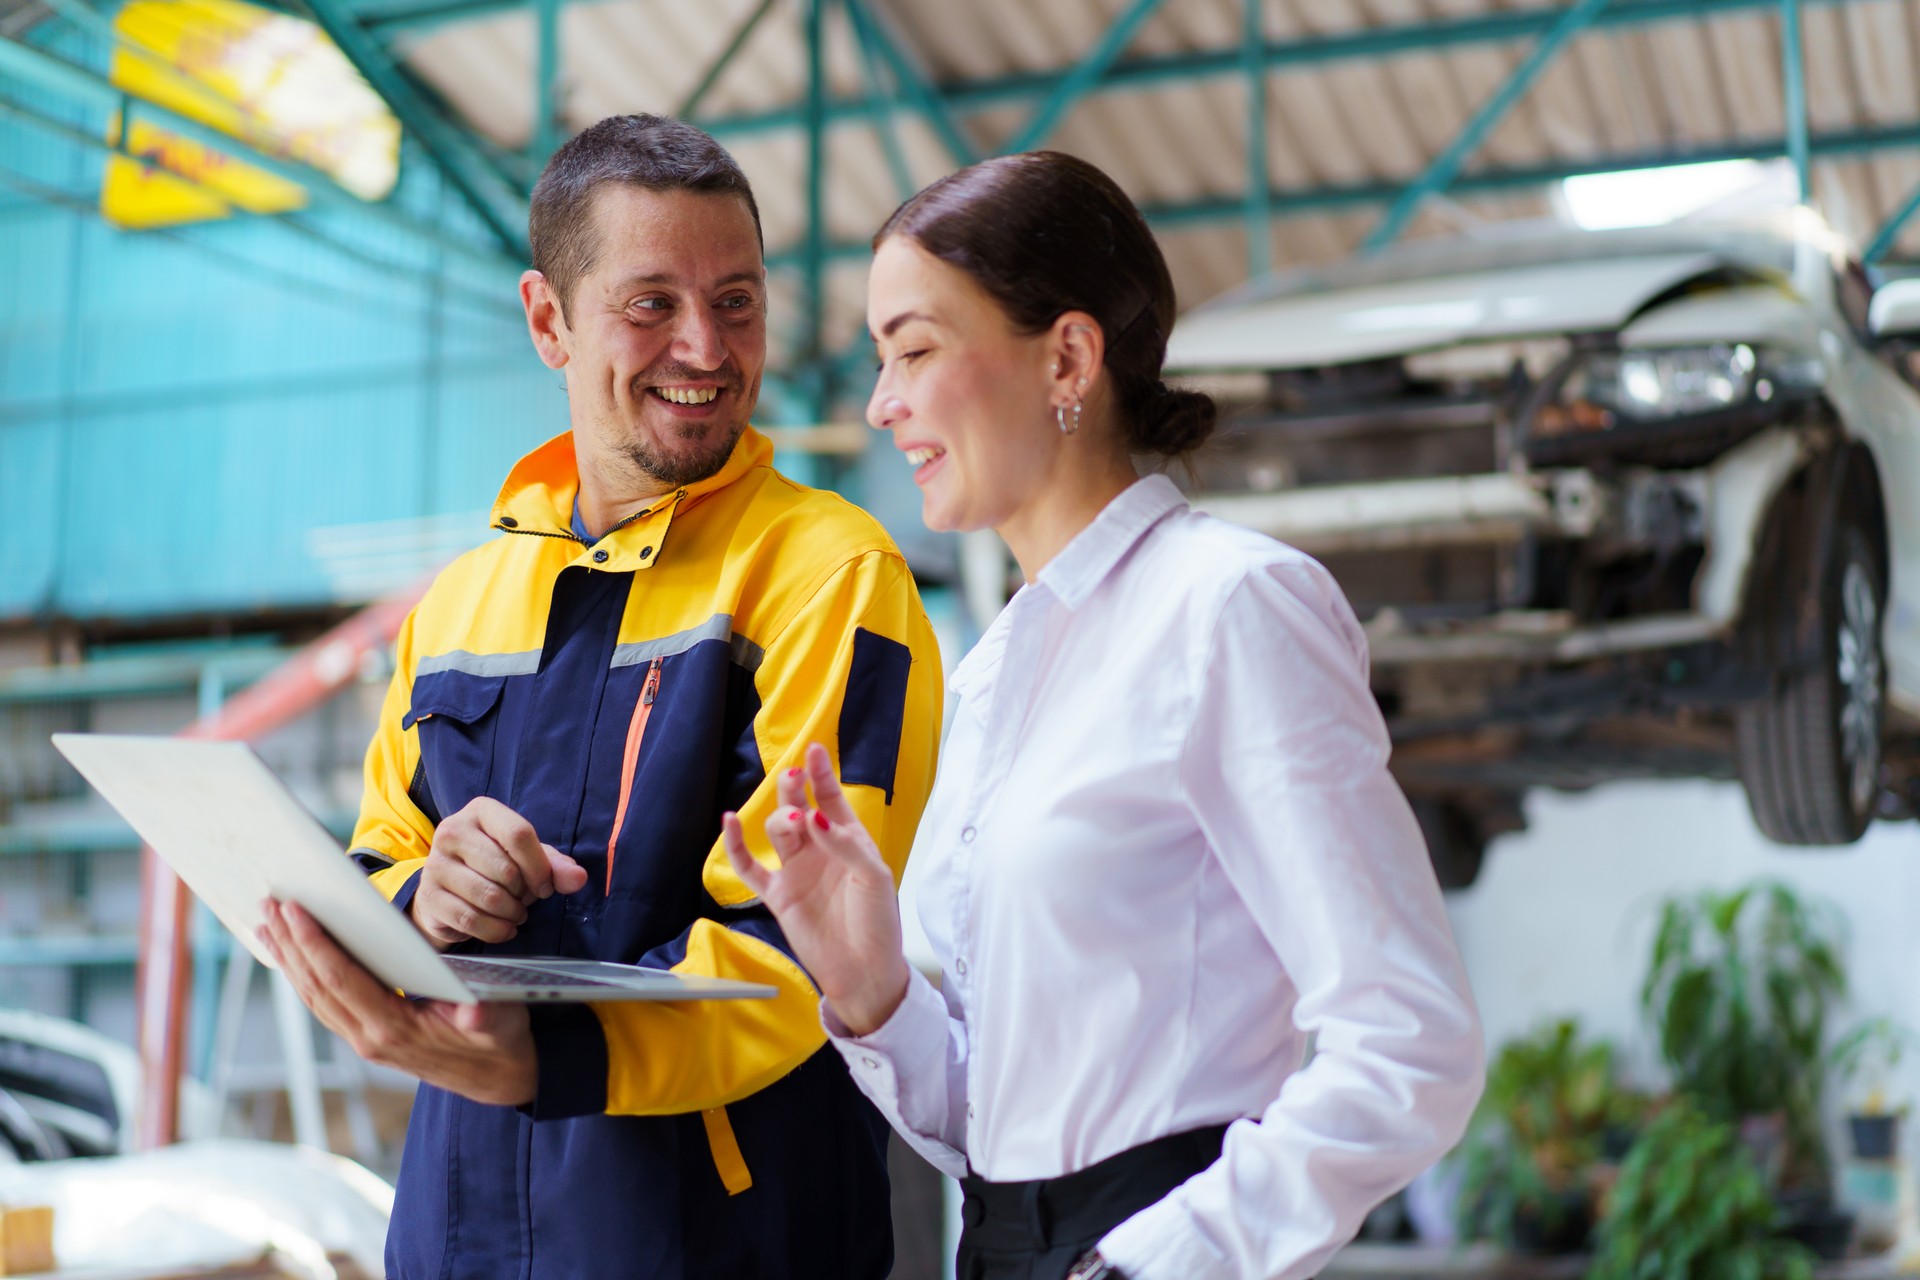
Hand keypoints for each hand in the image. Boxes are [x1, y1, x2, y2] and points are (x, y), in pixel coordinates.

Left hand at [258, 898, 536, 1106]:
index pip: (342, 981)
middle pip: (316, 985)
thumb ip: (485, 1018)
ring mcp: (363, 1040)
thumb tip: (477, 1010)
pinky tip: (292, 955)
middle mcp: (368, 1038)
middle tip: (269, 903)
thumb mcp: (501, 1024)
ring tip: (266, 922)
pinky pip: (323, 1001)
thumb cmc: (499, 1043)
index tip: (295, 911)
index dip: (315, 944)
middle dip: (290, 943)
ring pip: (313, 995)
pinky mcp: (365, 1035)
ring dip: (288, 957)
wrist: (498, 1079)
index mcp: (393, 1030)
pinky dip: (302, 974)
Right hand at [412, 796, 587, 948]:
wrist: (449, 891)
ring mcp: (435, 864)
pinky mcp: (428, 896)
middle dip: (523, 893)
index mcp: (481, 811)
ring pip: (488, 897)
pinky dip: (495, 930)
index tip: (545, 887)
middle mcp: (452, 831)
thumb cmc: (494, 867)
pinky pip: (470, 919)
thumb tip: (578, 877)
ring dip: (511, 913)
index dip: (539, 867)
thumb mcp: (529, 860)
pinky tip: (503, 928)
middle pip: (506, 869)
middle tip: (523, 899)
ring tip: (514, 913)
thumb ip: (556, 866)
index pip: (519, 834)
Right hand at [721, 742, 910, 1035]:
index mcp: (849, 840)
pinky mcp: (778, 896)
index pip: (831, 798)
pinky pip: (750, 868)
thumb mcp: (872, 877)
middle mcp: (819, 850)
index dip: (822, 774)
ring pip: (778, 831)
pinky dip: (736, 847)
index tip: (813, 749)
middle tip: (793, 776)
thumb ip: (843, 843)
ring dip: (781, 819)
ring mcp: (796, 871)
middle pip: (799, 807)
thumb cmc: (877, 922)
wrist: (864, 971)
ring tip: (792, 820)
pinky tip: (729, 823)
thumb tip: (812, 816)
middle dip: (795, 788)